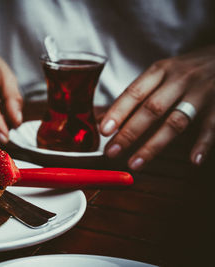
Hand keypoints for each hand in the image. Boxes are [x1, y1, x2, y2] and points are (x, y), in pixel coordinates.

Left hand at [99, 45, 214, 169]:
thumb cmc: (188, 69)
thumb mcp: (163, 73)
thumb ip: (138, 95)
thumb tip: (104, 119)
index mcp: (160, 71)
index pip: (134, 92)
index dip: (118, 112)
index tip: (103, 130)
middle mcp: (179, 79)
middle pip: (151, 109)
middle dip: (129, 133)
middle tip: (112, 152)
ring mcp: (202, 91)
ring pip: (175, 121)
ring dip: (154, 145)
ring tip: (136, 163)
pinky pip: (211, 126)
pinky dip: (203, 144)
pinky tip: (193, 160)